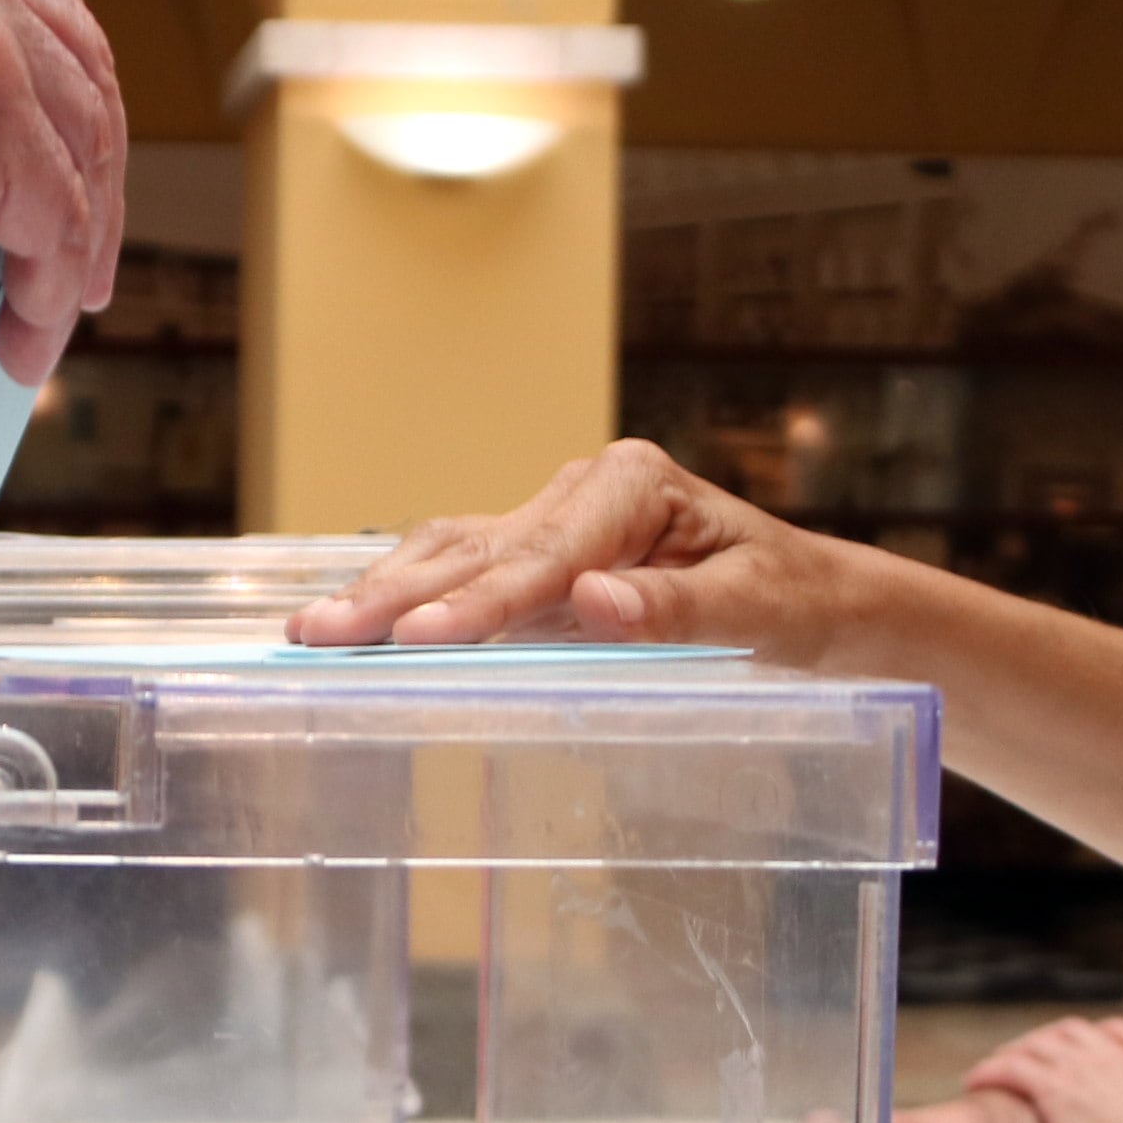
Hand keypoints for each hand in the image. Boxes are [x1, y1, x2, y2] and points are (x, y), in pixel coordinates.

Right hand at [0, 0, 122, 383]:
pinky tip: (18, 339)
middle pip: (71, 49)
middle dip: (83, 160)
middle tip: (72, 248)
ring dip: (75, 238)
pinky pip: (55, 213)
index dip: (51, 77)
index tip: (57, 150)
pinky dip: (47, 290)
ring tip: (48, 313)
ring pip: (80, 135)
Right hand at [285, 441, 847, 651]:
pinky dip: (403, 601)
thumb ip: (675, 605)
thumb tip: (593, 597)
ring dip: (380, 596)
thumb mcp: (756, 609)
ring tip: (311, 633)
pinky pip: (460, 577)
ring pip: (449, 554)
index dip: (481, 600)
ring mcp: (551, 524)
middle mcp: (581, 492)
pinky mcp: (536, 564)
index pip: (544, 552)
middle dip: (396, 596)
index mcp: (631, 485)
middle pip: (475, 547)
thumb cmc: (792, 602)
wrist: (810, 603)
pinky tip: (351, 626)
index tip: (426, 637)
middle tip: (323, 635)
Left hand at [966, 1013, 1122, 1122]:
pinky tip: (976, 1080)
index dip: (1091, 1039)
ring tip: (995, 1066)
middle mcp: (1114, 1052)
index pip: (1115, 1031)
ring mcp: (1082, 1065)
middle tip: (1028, 1055)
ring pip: (1035, 1045)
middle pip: (1069, 1032)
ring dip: (1013, 1052)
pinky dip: (991, 1070)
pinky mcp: (1054, 1086)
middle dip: (1045, 1040)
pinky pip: (1011, 1067)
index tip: (1080, 1048)